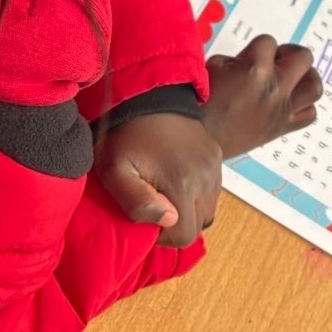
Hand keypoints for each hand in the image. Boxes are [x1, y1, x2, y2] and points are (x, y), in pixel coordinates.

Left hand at [93, 112, 224, 247]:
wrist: (144, 96)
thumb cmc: (123, 137)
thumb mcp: (115, 171)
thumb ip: (137, 202)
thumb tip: (170, 220)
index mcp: (182, 182)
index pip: (184, 236)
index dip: (163, 236)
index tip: (147, 218)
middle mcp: (206, 176)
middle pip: (198, 225)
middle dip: (176, 224)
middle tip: (154, 205)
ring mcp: (214, 165)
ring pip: (208, 210)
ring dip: (189, 210)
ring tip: (166, 193)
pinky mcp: (217, 155)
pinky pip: (213, 190)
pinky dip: (198, 194)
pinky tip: (178, 180)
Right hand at [202, 36, 321, 157]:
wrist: (198, 139)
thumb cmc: (200, 104)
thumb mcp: (214, 67)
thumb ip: (239, 59)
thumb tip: (252, 60)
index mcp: (255, 69)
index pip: (269, 42)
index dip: (259, 48)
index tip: (250, 57)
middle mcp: (274, 87)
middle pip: (303, 57)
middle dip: (290, 54)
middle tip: (277, 61)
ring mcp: (281, 108)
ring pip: (314, 86)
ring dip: (306, 78)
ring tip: (292, 79)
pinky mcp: (282, 127)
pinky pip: (309, 114)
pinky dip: (304, 106)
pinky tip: (289, 102)